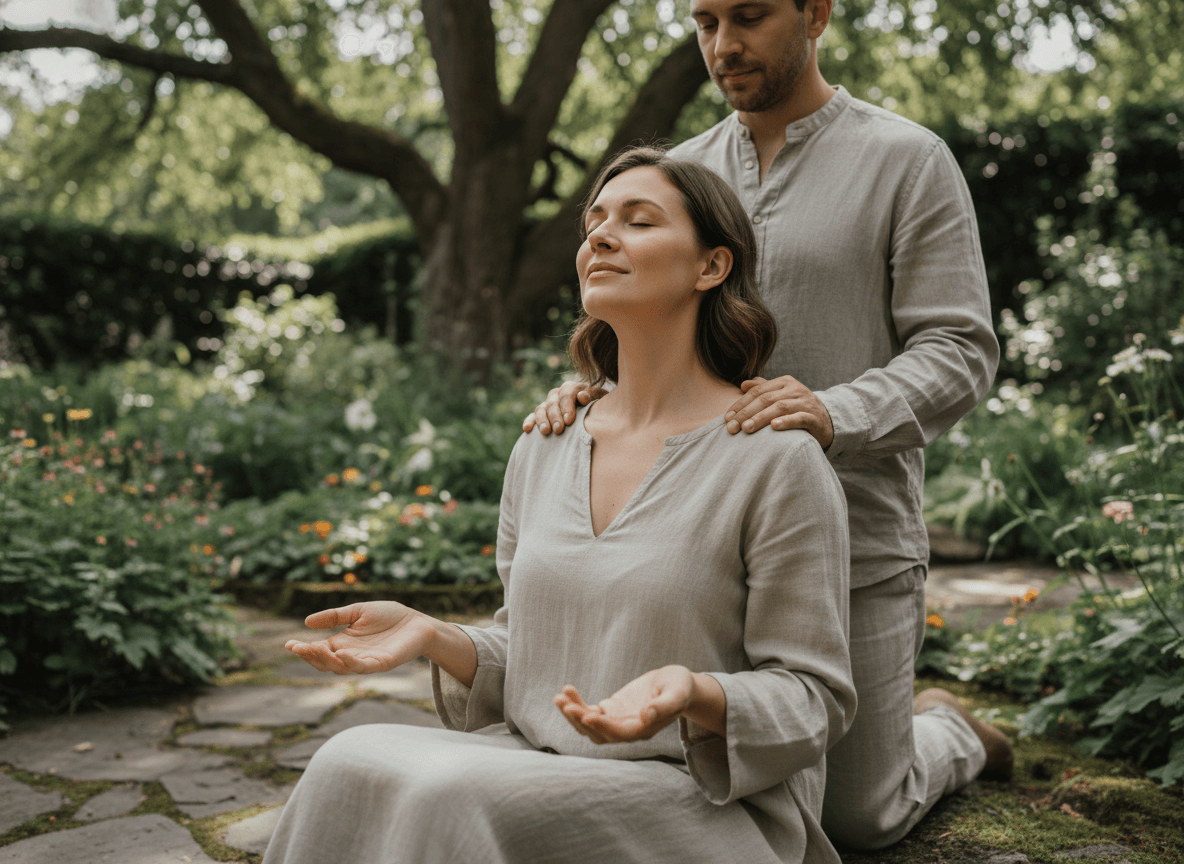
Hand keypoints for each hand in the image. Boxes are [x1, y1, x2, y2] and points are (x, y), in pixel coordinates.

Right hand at [284, 602, 430, 674]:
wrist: (418, 622)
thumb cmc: (390, 616)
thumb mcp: (358, 611)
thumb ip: (335, 616)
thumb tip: (306, 622)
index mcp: (343, 643)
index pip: (319, 651)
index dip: (303, 650)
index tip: (287, 644)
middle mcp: (352, 655)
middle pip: (325, 663)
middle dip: (310, 656)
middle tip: (299, 647)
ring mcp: (366, 661)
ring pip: (341, 667)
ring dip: (327, 660)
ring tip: (315, 647)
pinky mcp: (382, 664)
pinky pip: (364, 667)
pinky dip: (352, 662)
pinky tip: (343, 653)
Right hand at [522, 381, 608, 435]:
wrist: (594, 412)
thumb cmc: (599, 407)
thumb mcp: (600, 399)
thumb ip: (593, 396)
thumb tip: (582, 396)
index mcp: (573, 388)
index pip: (568, 393)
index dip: (567, 406)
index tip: (569, 421)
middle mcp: (558, 394)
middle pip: (553, 402)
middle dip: (555, 416)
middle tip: (558, 430)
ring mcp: (548, 404)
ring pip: (541, 408)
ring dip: (542, 420)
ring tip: (546, 432)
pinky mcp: (542, 414)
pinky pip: (533, 416)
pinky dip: (529, 421)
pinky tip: (527, 429)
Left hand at [553, 665, 696, 743]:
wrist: (677, 685)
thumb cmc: (679, 687)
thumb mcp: (677, 693)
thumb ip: (663, 706)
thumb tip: (646, 715)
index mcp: (644, 730)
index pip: (620, 733)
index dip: (603, 726)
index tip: (587, 715)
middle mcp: (628, 730)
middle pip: (599, 733)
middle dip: (580, 720)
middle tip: (564, 703)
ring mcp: (617, 721)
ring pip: (590, 726)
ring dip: (573, 714)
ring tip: (559, 697)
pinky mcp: (611, 710)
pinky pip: (589, 712)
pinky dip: (577, 704)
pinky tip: (567, 691)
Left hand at [725, 375, 833, 448]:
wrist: (827, 421)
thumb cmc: (797, 408)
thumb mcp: (781, 396)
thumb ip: (763, 389)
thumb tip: (743, 384)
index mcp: (784, 382)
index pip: (757, 391)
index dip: (741, 404)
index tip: (726, 417)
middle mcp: (795, 389)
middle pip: (766, 399)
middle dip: (746, 413)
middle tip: (731, 427)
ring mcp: (806, 402)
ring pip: (780, 407)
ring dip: (761, 418)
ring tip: (746, 428)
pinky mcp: (815, 417)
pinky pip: (799, 418)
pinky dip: (786, 421)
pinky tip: (773, 427)